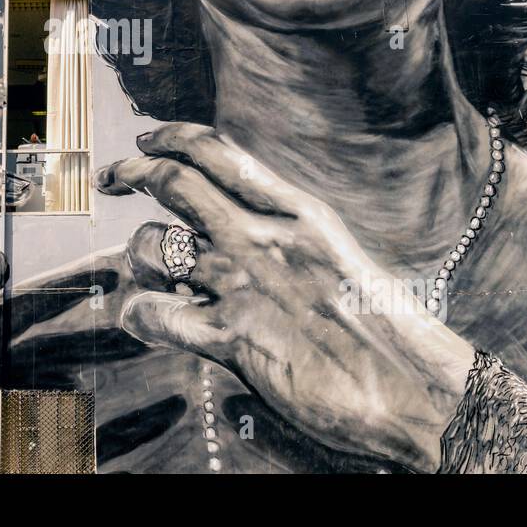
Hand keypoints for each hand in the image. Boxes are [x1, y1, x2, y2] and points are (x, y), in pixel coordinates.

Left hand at [96, 122, 473, 470]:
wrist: (415, 389)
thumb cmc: (381, 328)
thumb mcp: (337, 255)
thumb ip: (286, 233)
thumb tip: (238, 221)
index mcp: (300, 211)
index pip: (220, 152)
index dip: (170, 137)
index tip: (144, 138)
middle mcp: (266, 238)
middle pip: (175, 182)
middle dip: (132, 171)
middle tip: (111, 178)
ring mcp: (246, 286)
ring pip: (155, 245)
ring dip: (138, 256)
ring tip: (150, 272)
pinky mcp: (232, 340)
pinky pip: (156, 313)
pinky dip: (139, 313)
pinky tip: (146, 318)